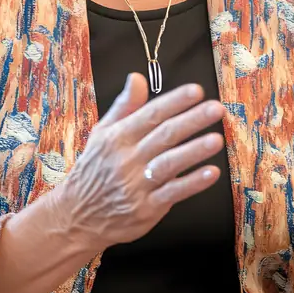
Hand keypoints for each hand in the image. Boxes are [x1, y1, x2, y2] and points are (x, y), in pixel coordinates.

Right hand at [52, 73, 223, 254]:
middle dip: (192, 120)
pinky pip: (173, 193)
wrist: (77, 215)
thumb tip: (137, 77)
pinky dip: (192, 183)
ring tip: (217, 140)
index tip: (197, 91)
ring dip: (194, 151)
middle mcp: (128, 158)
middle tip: (216, 108)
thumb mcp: (102, 134)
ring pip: (170, 164)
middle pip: (164, 136)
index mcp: (118, 137)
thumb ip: (124, 106)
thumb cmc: (94, 169)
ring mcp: (137, 185)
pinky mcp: (146, 208)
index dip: (174, 102)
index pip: (150, 114)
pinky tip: (211, 173)